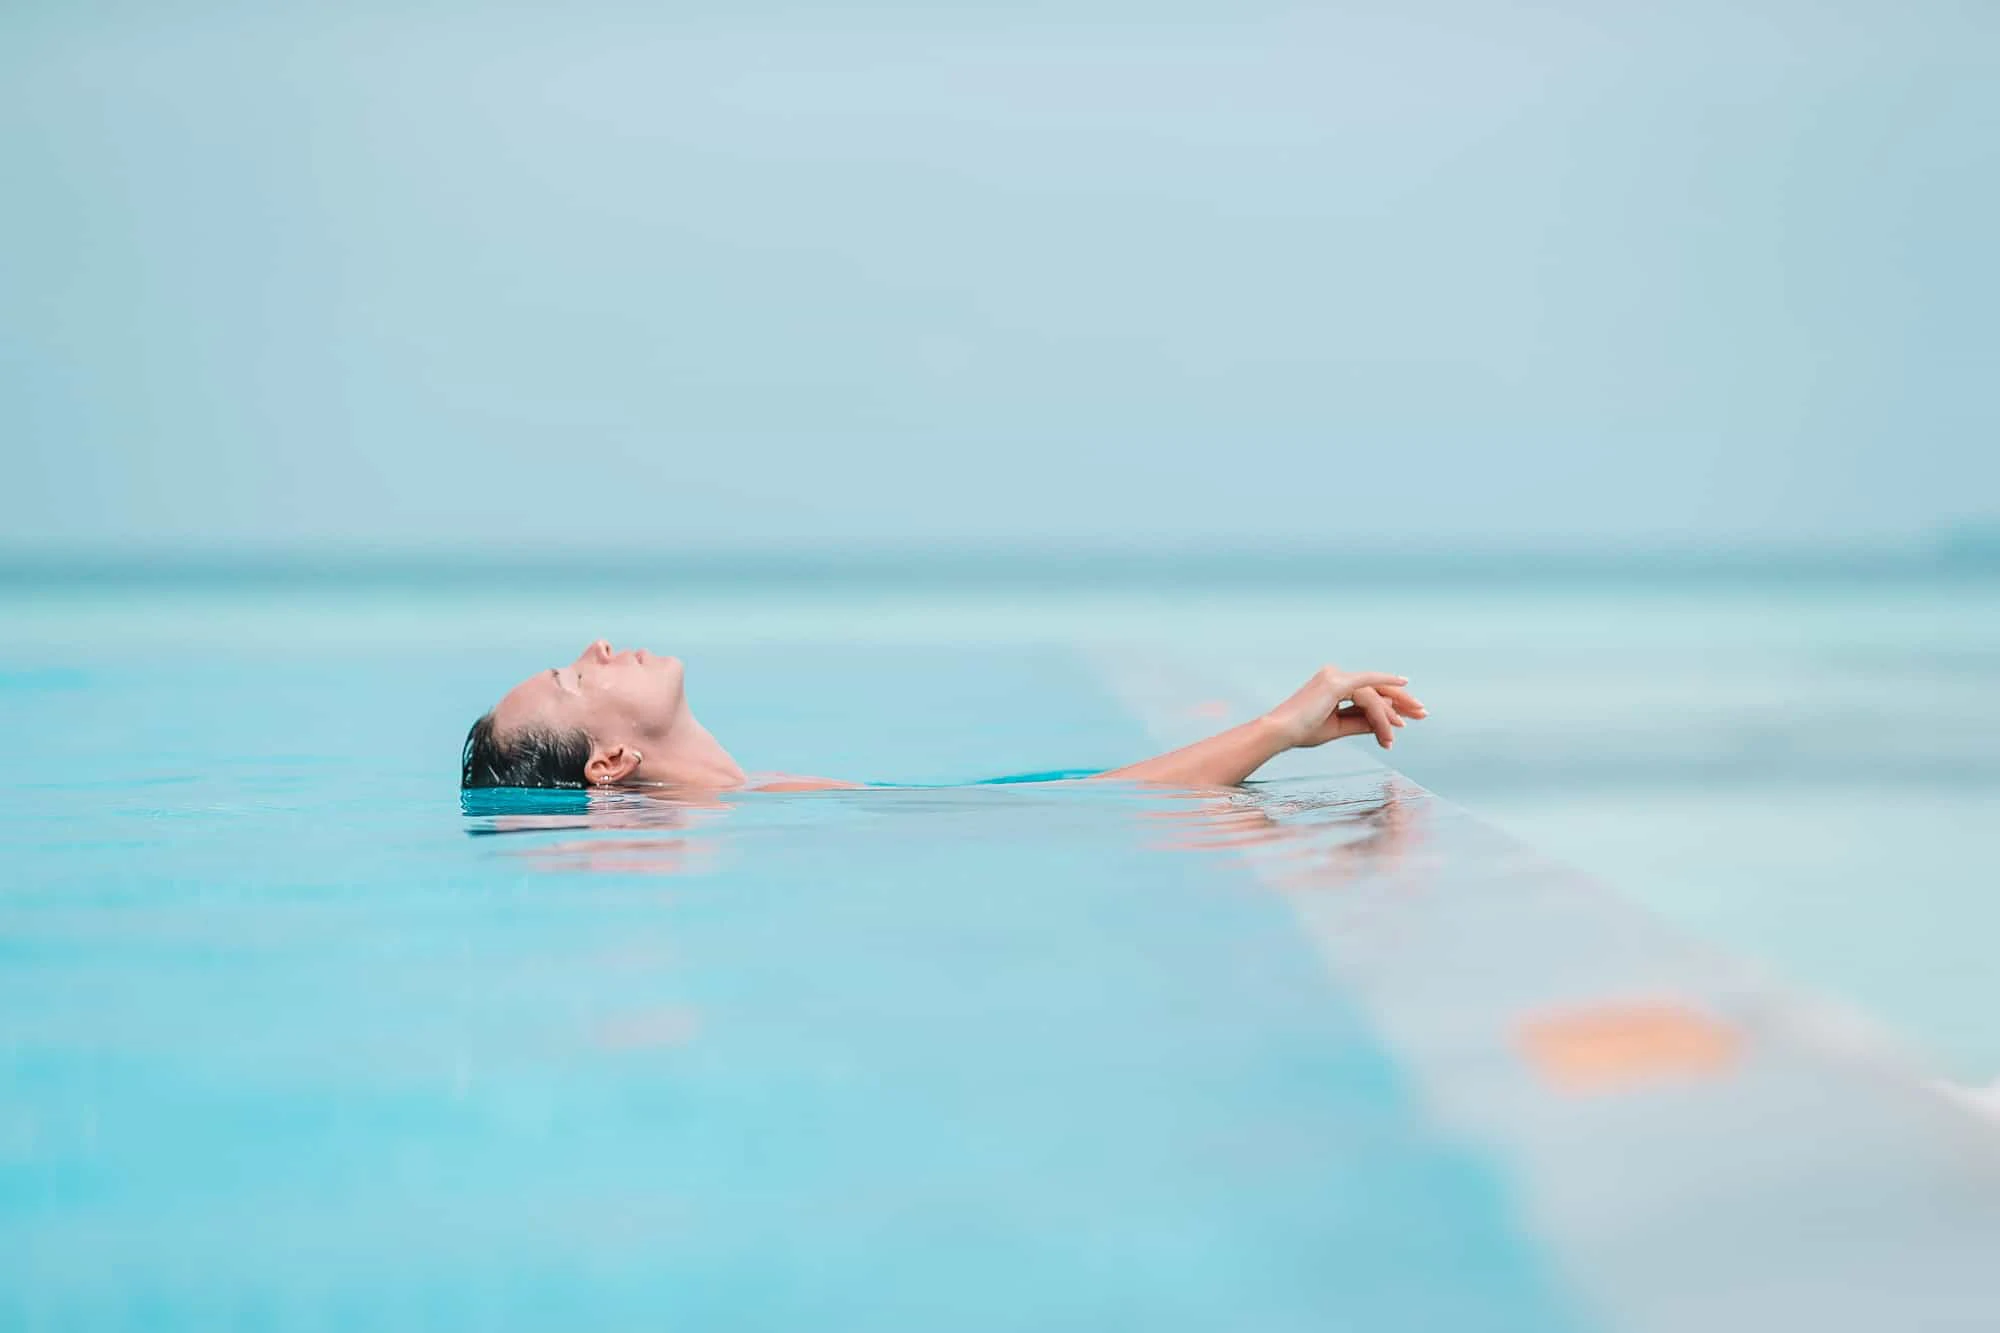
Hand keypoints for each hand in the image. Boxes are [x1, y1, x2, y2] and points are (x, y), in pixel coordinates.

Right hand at [1264, 665, 1426, 749]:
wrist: (1281, 732)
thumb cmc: (1303, 731)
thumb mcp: (1338, 727)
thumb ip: (1362, 722)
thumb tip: (1387, 723)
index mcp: (1332, 685)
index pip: (1368, 693)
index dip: (1389, 705)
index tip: (1407, 719)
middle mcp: (1334, 675)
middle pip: (1376, 687)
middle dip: (1401, 701)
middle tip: (1422, 713)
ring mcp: (1335, 677)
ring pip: (1373, 696)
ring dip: (1387, 716)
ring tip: (1399, 732)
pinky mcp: (1336, 683)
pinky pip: (1367, 688)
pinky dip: (1386, 687)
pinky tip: (1403, 685)